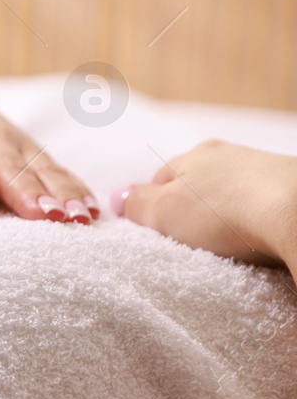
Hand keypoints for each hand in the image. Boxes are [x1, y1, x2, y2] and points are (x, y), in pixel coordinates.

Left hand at [0, 96, 97, 224]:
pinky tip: (93, 212)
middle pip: (4, 159)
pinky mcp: (32, 149)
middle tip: (46, 217)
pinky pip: (57, 169)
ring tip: (78, 218)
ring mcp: (11, 135)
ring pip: (38, 163)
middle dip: (26, 189)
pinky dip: (76, 189)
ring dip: (61, 191)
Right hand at [116, 140, 296, 267]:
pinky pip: (260, 205)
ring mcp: (264, 169)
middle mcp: (230, 154)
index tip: (152, 232)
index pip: (160, 179)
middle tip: (186, 242)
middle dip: (189, 210)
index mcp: (195, 154)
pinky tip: (253, 238)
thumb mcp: (164, 211)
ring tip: (224, 245)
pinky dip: (252, 220)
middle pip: (197, 185)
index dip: (151, 207)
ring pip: (230, 194)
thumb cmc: (226, 211)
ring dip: (223, 216)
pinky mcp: (290, 188)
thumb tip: (118, 198)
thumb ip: (137, 204)